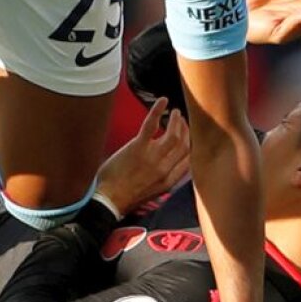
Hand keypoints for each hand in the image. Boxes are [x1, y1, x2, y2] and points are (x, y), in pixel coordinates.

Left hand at [95, 98, 189, 214]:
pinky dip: (158, 110)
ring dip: (176, 121)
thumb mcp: (152, 193)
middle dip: (186, 130)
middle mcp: (165, 169)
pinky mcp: (137, 148)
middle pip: (184, 145)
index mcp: (169, 181)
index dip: (192, 145)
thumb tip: (169, 167)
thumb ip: (163, 179)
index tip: (190, 135)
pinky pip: (151, 125)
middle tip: (182, 121)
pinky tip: (162, 101)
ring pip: (173, 135)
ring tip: (175, 113)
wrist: (108, 200)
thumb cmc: (125, 197)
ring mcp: (152, 157)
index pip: (189, 159)